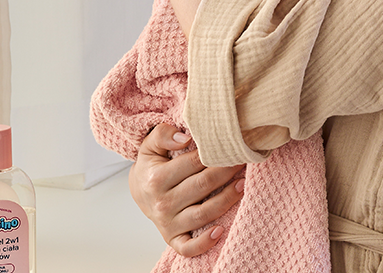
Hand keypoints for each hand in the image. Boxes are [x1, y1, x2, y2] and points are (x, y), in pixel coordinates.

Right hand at [129, 123, 244, 256]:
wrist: (139, 192)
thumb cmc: (151, 167)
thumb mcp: (150, 146)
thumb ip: (163, 134)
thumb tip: (185, 137)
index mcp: (156, 179)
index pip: (194, 163)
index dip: (216, 153)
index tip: (233, 146)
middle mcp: (162, 203)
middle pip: (203, 186)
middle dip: (227, 172)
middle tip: (243, 161)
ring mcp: (168, 223)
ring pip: (204, 214)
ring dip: (227, 200)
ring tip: (243, 185)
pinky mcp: (172, 238)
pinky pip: (189, 246)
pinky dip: (204, 242)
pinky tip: (221, 230)